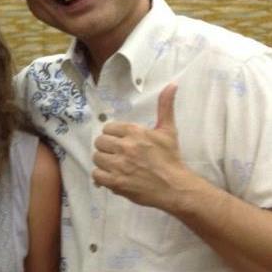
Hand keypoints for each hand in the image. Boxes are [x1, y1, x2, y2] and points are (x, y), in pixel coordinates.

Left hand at [92, 84, 190, 211]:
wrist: (174, 187)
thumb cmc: (171, 158)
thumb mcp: (168, 130)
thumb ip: (165, 107)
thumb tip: (172, 84)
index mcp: (135, 132)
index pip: (108, 128)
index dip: (113, 135)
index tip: (121, 141)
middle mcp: (125, 146)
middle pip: (100, 142)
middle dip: (107, 147)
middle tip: (116, 153)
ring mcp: (119, 165)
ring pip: (96, 157)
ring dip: (103, 161)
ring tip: (113, 165)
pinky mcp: (116, 182)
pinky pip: (96, 175)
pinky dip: (101, 176)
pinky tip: (111, 176)